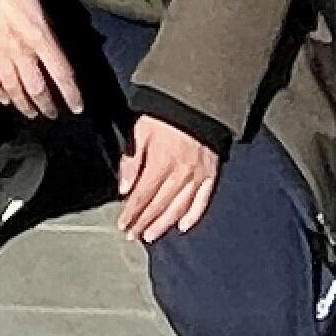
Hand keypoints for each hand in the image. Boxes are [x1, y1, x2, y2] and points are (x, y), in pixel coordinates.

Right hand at [0, 0, 84, 123]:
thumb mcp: (43, 7)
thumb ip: (52, 33)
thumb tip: (62, 51)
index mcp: (39, 38)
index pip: (61, 74)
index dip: (71, 94)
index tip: (77, 107)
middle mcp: (20, 51)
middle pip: (36, 89)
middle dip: (47, 105)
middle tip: (53, 114)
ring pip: (13, 89)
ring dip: (23, 104)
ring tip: (31, 112)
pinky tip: (3, 99)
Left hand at [116, 115, 219, 243]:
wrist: (198, 100)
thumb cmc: (165, 114)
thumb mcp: (141, 130)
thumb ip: (131, 161)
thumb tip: (123, 189)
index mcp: (161, 162)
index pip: (143, 195)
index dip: (132, 213)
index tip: (123, 225)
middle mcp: (181, 173)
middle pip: (159, 205)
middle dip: (144, 222)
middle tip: (133, 235)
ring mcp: (198, 176)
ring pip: (179, 208)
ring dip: (164, 224)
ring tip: (151, 235)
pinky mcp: (212, 174)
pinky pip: (202, 201)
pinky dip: (193, 216)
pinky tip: (182, 226)